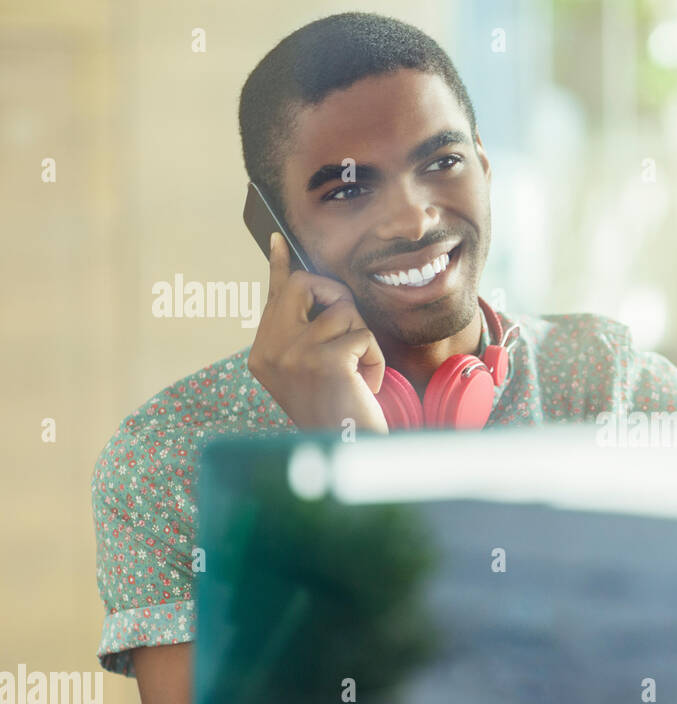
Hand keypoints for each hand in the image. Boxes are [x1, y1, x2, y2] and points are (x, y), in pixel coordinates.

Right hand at [248, 232, 388, 434]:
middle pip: (305, 286)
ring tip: (356, 374)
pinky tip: (366, 384)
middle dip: (337, 297)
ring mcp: (293, 355)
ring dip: (362, 340)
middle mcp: (269, 352)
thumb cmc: (339, 411)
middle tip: (351, 329)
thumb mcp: (312, 369)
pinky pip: (363, 335)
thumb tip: (307, 284)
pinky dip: (374, 359)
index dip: (278, 266)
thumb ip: (305, 331)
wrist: (349, 451)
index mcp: (262, 353)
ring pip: (343, 312)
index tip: (278, 240)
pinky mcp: (323, 361)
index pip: (272, 297)